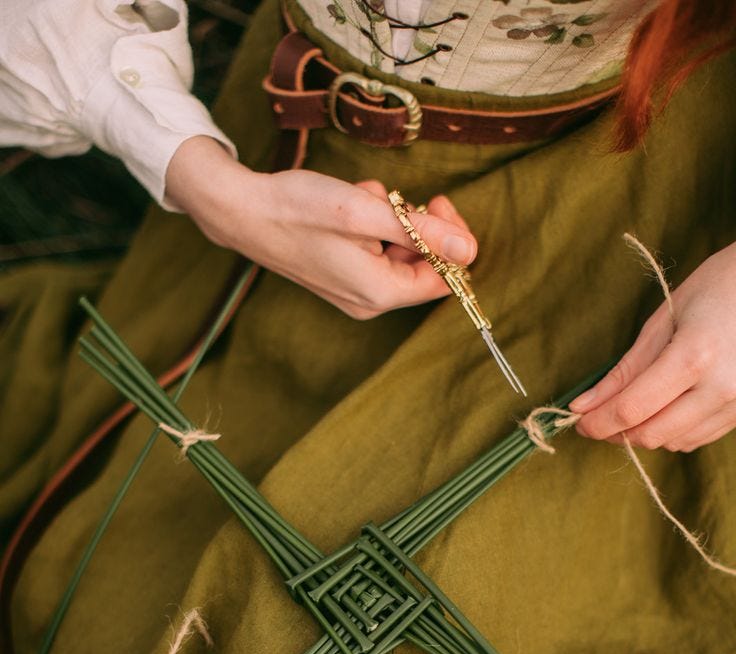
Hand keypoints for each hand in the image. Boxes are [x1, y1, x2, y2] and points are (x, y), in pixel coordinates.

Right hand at [165, 136, 476, 319]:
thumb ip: (419, 231)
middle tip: (396, 196)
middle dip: (416, 224)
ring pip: (401, 254)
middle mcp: (371, 302)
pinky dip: (373, 224)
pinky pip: (377, 252)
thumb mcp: (364, 211)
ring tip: (362, 198)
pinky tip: (349, 207)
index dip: (451, 240)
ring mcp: (355, 293)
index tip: (436, 202)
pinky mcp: (343, 278)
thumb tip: (470, 250)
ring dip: (392, 219)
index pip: (446, 277)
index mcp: (380, 293)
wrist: (243, 212)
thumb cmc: (298, 209)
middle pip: (424, 267)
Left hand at [569, 242, 735, 451]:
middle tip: (595, 419)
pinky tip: (662, 409)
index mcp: (695, 356)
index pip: (632, 409)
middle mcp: (721, 387)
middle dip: (615, 432)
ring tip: (630, 408)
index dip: (597, 422)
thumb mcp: (664, 320)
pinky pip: (698, 437)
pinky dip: (671, 431)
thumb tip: (584, 405)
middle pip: (652, 434)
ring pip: (674, 442)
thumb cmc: (717, 288)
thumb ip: (624, 370)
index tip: (577, 421)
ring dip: (643, 432)